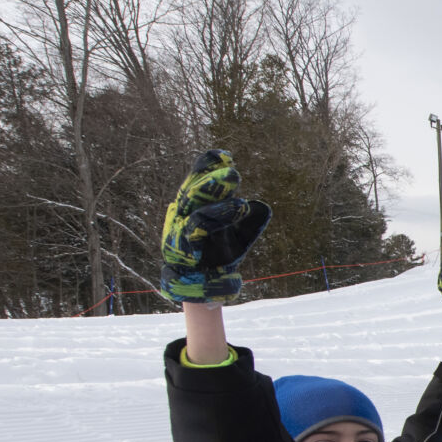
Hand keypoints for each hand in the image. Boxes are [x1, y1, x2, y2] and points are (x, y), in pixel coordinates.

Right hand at [160, 149, 271, 304]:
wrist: (207, 286)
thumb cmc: (220, 256)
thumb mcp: (240, 238)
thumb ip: (250, 223)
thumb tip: (262, 207)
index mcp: (195, 207)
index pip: (197, 181)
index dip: (207, 167)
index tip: (224, 155)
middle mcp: (183, 215)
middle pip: (193, 189)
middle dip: (210, 176)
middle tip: (231, 169)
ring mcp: (180, 230)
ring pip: (194, 205)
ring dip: (214, 192)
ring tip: (235, 181)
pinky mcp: (184, 247)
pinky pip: (197, 227)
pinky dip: (217, 216)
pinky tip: (238, 208)